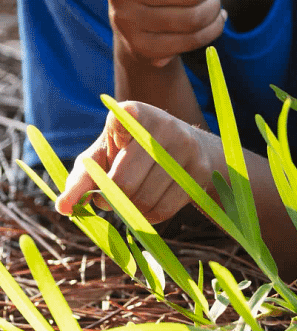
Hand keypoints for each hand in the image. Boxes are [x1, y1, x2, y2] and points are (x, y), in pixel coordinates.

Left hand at [55, 102, 218, 224]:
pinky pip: (163, 210)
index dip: (116, 135)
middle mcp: (163, 125)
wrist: (187, 146)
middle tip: (108, 197)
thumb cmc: (131, 152)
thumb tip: (63, 207)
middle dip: (110, 198)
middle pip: (124, 182)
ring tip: (128, 200)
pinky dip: (147, 216)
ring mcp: (186, 147)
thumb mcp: (103, 156)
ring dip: (129, 210)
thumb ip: (82, 179)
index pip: (120, 123)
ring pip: (144, 199)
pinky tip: (146, 205)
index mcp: (133, 113)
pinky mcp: (199, 171)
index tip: (120, 135)